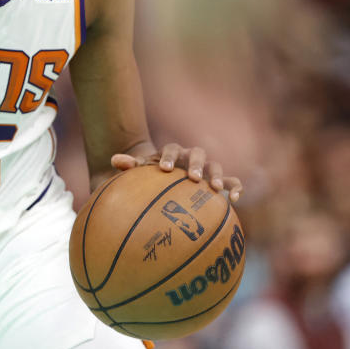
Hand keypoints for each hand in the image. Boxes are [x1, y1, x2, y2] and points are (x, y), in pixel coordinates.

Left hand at [111, 142, 242, 202]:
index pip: (170, 148)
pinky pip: (232, 181)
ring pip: (216, 165)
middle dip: (195, 163)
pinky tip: (234, 200)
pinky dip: (235, 187)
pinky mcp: (220, 181)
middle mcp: (191, 157)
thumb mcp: (141, 171)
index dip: (168, 156)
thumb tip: (114, 159)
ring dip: (216, 175)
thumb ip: (130, 165)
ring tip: (214, 188)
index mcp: (172, 152)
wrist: (170, 179)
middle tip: (192, 177)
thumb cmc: (154, 176)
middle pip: (197, 153)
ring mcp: (206, 168)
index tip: (164, 169)